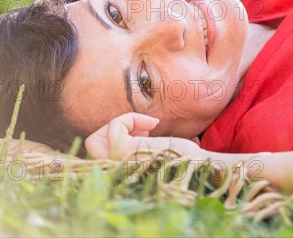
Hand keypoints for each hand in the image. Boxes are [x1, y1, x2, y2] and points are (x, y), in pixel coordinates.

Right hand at [85, 113, 205, 159]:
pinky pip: (114, 127)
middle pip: (90, 147)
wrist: (202, 164)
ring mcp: (119, 162)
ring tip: (148, 128)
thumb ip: (152, 141)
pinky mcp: (125, 152)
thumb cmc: (188, 160)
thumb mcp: (164, 148)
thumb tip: (152, 124)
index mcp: (124, 172)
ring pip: (93, 140)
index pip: (99, 152)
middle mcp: (117, 171)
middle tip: (144, 129)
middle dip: (112, 130)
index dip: (119, 134)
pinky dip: (129, 119)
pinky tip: (153, 124)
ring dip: (120, 126)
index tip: (148, 130)